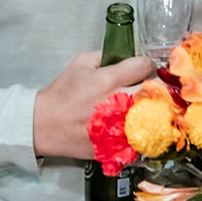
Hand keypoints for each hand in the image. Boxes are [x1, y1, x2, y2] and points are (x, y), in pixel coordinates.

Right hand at [32, 51, 153, 158]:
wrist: (46, 125)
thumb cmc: (62, 95)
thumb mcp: (80, 63)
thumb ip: (106, 55)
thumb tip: (126, 55)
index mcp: (108, 80)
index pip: (144, 66)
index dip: (145, 64)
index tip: (142, 68)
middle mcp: (118, 103)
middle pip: (156, 90)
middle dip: (154, 86)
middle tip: (146, 86)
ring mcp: (120, 127)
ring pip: (155, 115)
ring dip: (152, 108)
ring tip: (142, 106)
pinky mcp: (119, 145)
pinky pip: (144, 136)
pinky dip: (144, 130)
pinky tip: (136, 125)